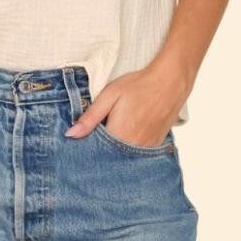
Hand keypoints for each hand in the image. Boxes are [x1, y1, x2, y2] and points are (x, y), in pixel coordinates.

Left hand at [64, 66, 185, 146]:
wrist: (170, 82)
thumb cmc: (138, 85)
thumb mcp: (109, 95)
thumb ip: (90, 117)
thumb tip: (71, 134)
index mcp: (118, 134)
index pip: (95, 151)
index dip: (87, 147)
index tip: (81, 142)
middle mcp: (133, 146)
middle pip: (109, 157)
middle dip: (100, 151)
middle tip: (97, 135)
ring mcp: (146, 149)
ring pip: (123, 158)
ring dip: (114, 152)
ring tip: (111, 135)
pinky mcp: (155, 146)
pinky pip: (136, 155)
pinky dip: (128, 150)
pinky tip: (125, 137)